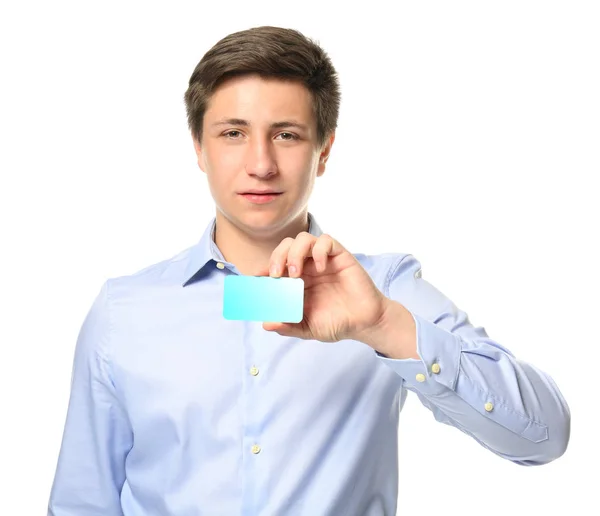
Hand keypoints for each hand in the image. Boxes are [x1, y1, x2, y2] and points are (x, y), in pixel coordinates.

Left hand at [258, 231, 389, 342]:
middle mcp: (308, 267)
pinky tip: (320, 267)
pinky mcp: (340, 256)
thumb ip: (288, 326)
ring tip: (295, 273)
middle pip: (285, 246)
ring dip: (294, 253)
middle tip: (276, 274)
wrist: (364, 323)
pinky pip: (326, 241)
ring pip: (303, 239)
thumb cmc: (336, 323)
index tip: (257, 278)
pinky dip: (319, 250)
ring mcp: (323, 260)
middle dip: (276, 257)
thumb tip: (265, 324)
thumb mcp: (307, 328)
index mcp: (297, 281)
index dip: (264, 268)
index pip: (276, 265)